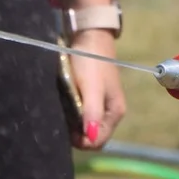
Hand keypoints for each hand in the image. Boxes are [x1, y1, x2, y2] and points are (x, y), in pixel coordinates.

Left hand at [69, 29, 126, 149]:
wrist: (89, 37)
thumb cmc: (91, 63)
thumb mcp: (91, 89)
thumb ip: (92, 114)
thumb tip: (90, 139)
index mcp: (115, 112)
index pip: (98, 141)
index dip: (82, 141)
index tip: (67, 131)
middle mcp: (109, 112)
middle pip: (92, 136)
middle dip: (77, 134)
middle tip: (64, 120)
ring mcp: (100, 105)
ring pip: (85, 127)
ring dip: (73, 124)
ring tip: (64, 111)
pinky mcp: (90, 98)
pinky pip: (80, 116)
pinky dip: (72, 115)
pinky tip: (65, 105)